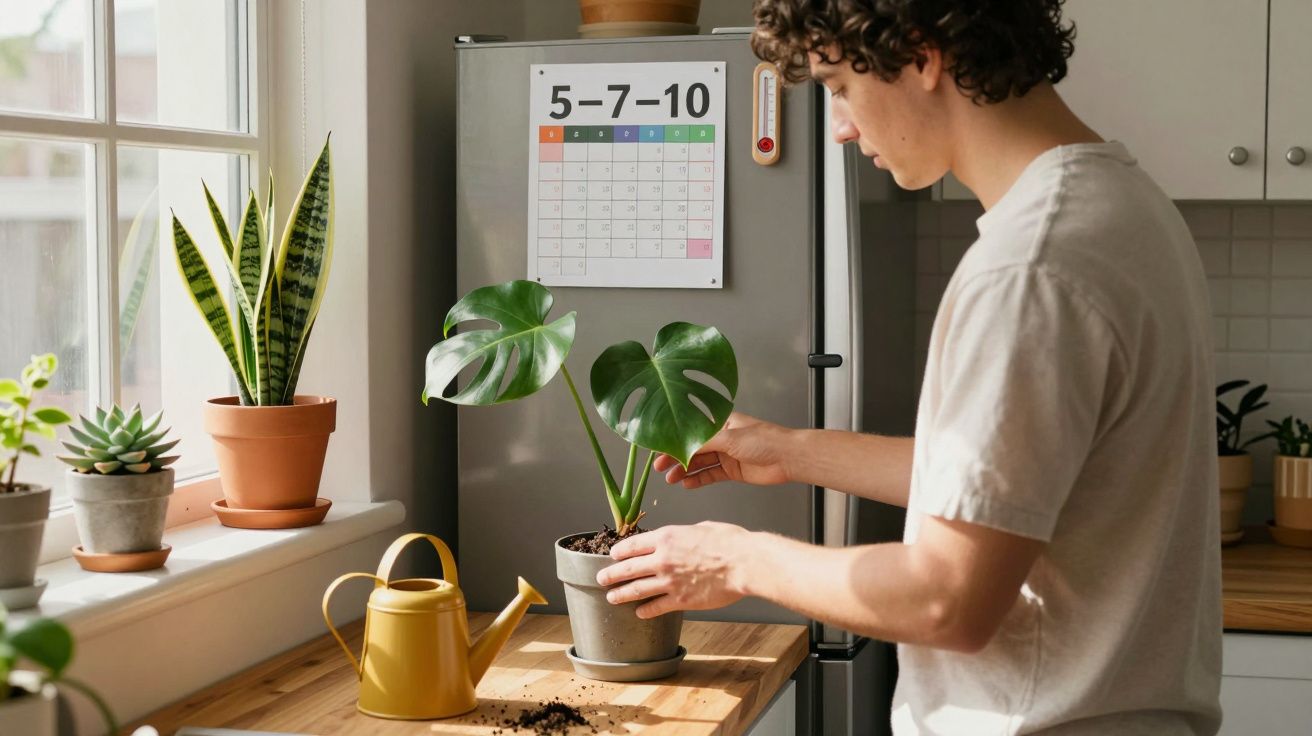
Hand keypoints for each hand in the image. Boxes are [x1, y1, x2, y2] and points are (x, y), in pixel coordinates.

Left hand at [595, 522, 752, 618]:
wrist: (744, 563)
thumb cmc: (729, 541)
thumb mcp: (702, 527)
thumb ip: (686, 534)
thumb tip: (684, 536)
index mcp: (666, 537)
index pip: (632, 545)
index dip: (619, 552)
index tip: (612, 555)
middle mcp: (662, 559)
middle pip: (627, 568)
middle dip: (611, 574)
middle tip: (602, 578)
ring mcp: (669, 581)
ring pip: (636, 589)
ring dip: (621, 594)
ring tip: (611, 597)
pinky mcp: (680, 599)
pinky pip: (656, 606)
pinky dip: (645, 610)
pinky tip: (639, 612)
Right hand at [654, 412, 791, 488]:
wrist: (788, 458)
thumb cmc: (765, 440)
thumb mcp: (730, 438)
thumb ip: (704, 442)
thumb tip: (682, 446)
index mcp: (721, 423)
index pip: (691, 431)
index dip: (675, 439)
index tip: (660, 448)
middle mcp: (722, 438)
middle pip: (693, 448)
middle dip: (676, 457)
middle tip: (661, 467)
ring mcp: (726, 455)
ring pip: (700, 463)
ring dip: (685, 470)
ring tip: (672, 479)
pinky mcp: (732, 471)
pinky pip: (710, 475)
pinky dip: (698, 480)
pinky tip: (687, 484)